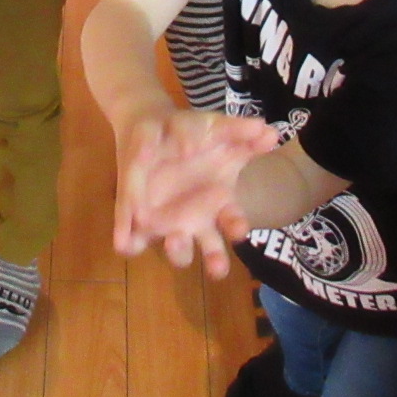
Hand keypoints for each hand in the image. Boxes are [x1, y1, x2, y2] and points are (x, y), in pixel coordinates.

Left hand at [114, 108, 279, 277]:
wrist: (152, 129)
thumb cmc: (192, 135)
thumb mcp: (215, 128)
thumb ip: (242, 132)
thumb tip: (271, 133)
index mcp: (219, 201)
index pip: (233, 220)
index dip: (237, 226)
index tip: (239, 230)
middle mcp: (197, 218)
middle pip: (210, 246)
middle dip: (215, 258)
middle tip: (218, 268)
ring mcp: (169, 222)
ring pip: (177, 248)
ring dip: (178, 250)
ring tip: (175, 240)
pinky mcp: (139, 219)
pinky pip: (134, 239)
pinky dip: (129, 242)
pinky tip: (124, 243)